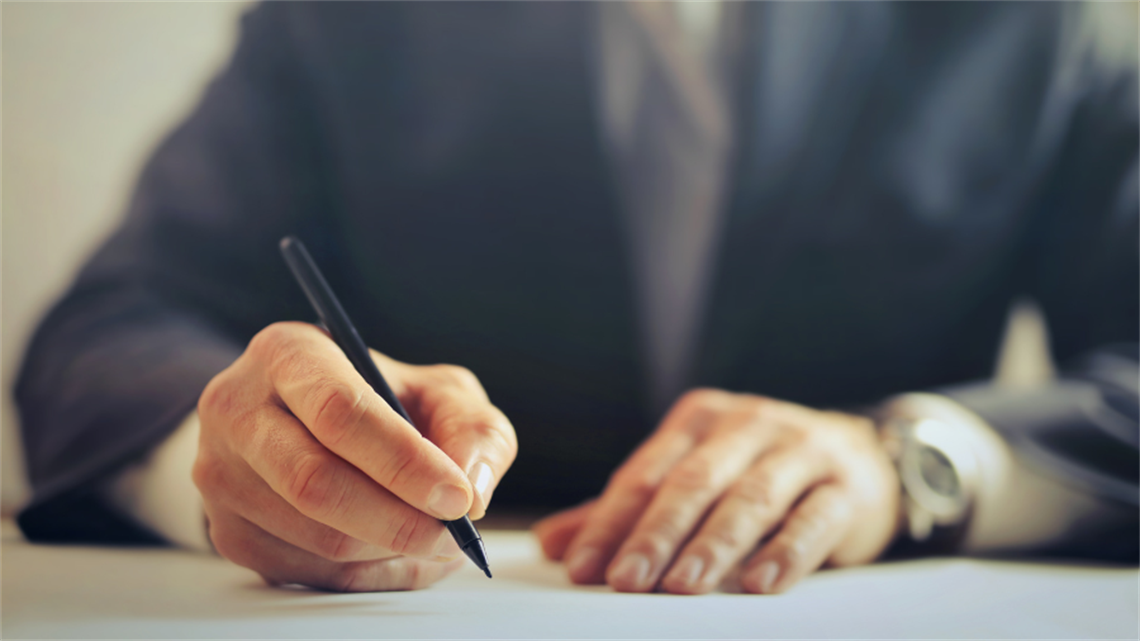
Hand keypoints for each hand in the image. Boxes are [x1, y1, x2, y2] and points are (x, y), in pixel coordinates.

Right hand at [194, 322, 516, 590]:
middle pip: (316, 482)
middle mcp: (238, 409)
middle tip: (454, 535)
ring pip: (316, 537)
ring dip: (390, 551)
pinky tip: (398, 552)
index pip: (339, 411)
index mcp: (289, 353)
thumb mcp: (437, 391)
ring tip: (435, 539)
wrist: (305, 423)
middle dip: (398, 520)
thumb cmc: (382, 401)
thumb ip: (471, 428)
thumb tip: (473, 491)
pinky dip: (369, 573)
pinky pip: (308, 572)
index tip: (457, 497)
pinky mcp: (229, 532)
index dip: (403, 462)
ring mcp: (223, 475)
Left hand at [533, 389, 898, 593]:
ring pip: (750, 499)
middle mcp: (747, 424)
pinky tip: (759, 584)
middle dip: (655, 535)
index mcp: (699, 420)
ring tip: (682, 586)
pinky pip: (812, 519)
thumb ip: (628, 510)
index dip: (611, 522)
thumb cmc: (759, 471)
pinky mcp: (843, 485)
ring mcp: (800, 450)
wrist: (862, 455)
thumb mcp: (694, 476)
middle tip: (625, 581)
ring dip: (713, 545)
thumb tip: (554, 543)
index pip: (645, 474)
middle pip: (692, 483)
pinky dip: (784, 553)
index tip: (583, 568)